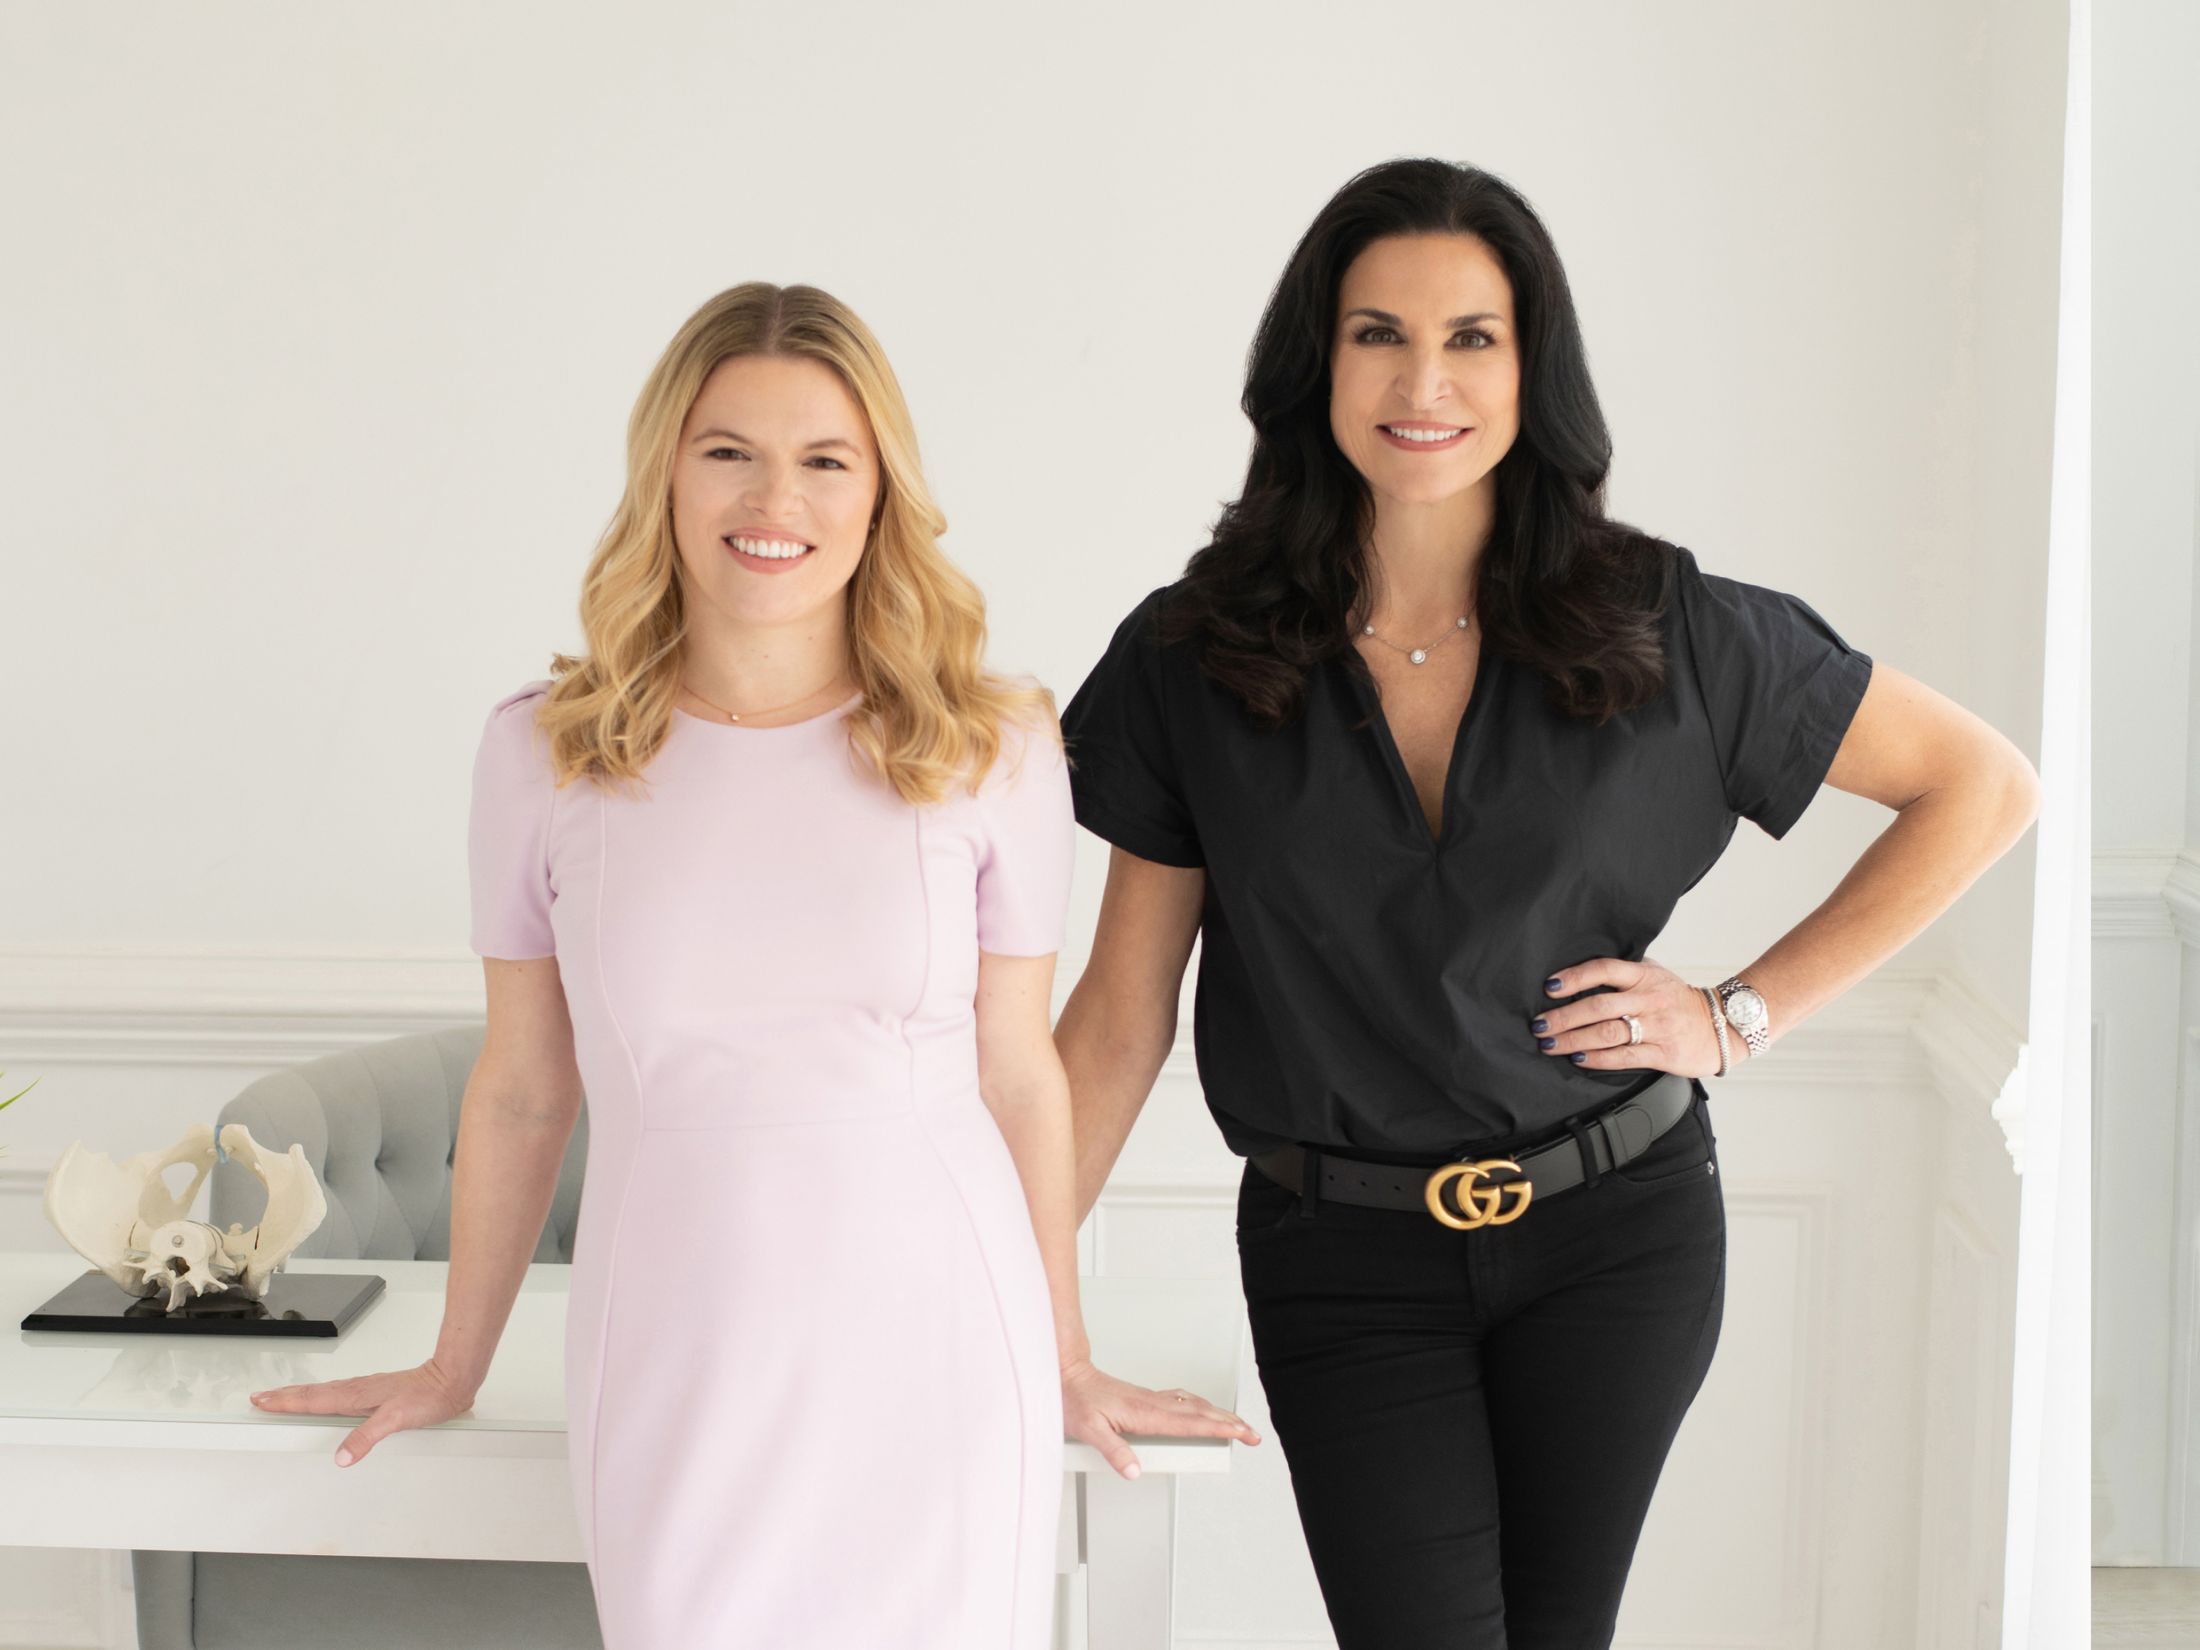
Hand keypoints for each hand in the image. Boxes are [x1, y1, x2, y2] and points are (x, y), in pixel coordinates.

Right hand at [247, 1358, 478, 1466]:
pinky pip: (340, 1393)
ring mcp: (367, 1390)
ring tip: (283, 1396)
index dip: (286, 1402)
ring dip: (301, 1394)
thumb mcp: (396, 1419)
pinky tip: (327, 1399)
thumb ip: (367, 1437)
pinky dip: (324, 1395)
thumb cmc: (428, 1396)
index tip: (262, 1400)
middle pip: (312, 1393)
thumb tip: (342, 1457)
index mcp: (355, 1396)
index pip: (312, 1400)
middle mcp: (358, 1390)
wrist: (452, 1380)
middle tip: (260, 1396)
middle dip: (284, 1396)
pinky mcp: (377, 1392)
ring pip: (325, 1392)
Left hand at [1060, 1356, 1261, 1479]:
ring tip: (1236, 1424)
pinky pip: (1181, 1401)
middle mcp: (1152, 1403)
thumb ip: (1113, 1451)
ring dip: (1218, 1414)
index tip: (1243, 1434)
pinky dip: (1199, 1407)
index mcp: (1145, 1413)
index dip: (1220, 1429)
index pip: (1192, 1424)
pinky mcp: (1145, 1398)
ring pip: (1194, 1406)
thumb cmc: (1075, 1399)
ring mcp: (1150, 1399)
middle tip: (1253, 1435)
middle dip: (1231, 1423)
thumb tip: (1135, 1471)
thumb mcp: (1088, 1430)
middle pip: (1201, 1413)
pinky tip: (1200, 1410)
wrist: (1066, 1373)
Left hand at [1530, 955, 1738, 1077]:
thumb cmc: (1679, 1000)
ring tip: (1550, 1043)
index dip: (1574, 977)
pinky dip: (1597, 1059)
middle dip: (1563, 1017)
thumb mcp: (1655, 975)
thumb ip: (1624, 973)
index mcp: (1644, 976)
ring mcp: (1657, 1026)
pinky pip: (1624, 1056)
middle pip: (1598, 1006)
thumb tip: (1581, 971)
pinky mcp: (1663, 1052)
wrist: (1723, 1025)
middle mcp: (1649, 999)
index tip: (1550, 987)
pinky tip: (1578, 1058)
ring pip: (1607, 1032)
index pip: (1603, 969)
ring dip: (1573, 1039)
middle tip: (1538, 1025)